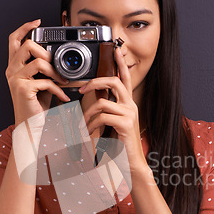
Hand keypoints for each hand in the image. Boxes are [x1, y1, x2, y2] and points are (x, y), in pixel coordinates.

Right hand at [5, 19, 69, 126]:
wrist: (31, 125)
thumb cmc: (37, 104)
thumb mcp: (40, 81)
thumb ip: (43, 67)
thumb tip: (56, 55)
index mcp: (14, 66)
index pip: (14, 39)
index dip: (25, 28)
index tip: (37, 22)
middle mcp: (11, 70)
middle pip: (28, 45)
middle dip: (46, 52)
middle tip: (55, 64)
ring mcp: (15, 79)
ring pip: (39, 63)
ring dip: (55, 72)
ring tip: (63, 82)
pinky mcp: (24, 89)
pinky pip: (46, 82)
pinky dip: (58, 90)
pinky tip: (64, 97)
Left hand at [79, 47, 146, 170]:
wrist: (131, 162)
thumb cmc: (120, 144)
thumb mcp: (112, 124)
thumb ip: (106, 112)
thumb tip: (93, 104)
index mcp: (128, 103)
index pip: (125, 78)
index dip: (120, 64)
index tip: (115, 50)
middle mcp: (131, 105)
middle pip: (114, 82)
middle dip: (95, 82)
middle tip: (82, 89)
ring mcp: (129, 114)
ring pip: (103, 103)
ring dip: (88, 114)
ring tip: (84, 125)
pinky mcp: (125, 123)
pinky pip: (102, 117)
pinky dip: (92, 125)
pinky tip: (90, 133)